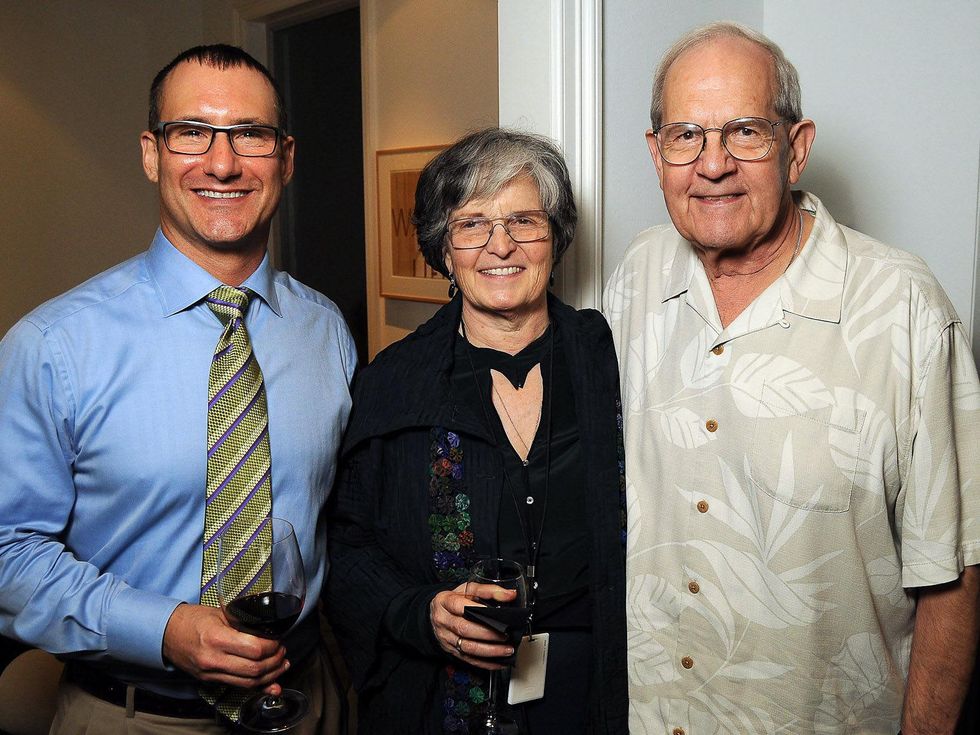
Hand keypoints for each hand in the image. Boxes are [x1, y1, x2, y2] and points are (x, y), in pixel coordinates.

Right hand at [162, 603, 288, 694]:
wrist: (167, 634)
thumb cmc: (193, 619)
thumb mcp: (220, 613)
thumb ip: (243, 621)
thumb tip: (267, 627)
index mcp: (217, 638)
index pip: (254, 649)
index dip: (272, 646)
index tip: (278, 640)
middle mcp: (213, 659)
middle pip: (254, 669)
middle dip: (275, 661)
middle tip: (282, 651)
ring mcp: (211, 673)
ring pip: (248, 682)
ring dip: (270, 676)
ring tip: (281, 665)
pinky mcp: (210, 680)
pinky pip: (238, 686)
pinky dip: (257, 686)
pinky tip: (271, 682)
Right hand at [429, 582, 516, 669]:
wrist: (434, 614)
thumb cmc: (453, 600)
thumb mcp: (466, 589)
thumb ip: (488, 590)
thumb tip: (509, 594)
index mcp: (445, 602)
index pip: (459, 606)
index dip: (477, 609)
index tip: (495, 614)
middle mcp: (443, 621)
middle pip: (465, 629)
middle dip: (488, 634)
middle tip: (506, 635)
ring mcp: (447, 638)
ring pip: (468, 647)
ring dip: (490, 651)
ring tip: (507, 649)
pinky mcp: (451, 651)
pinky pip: (469, 660)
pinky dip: (486, 663)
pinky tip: (499, 662)